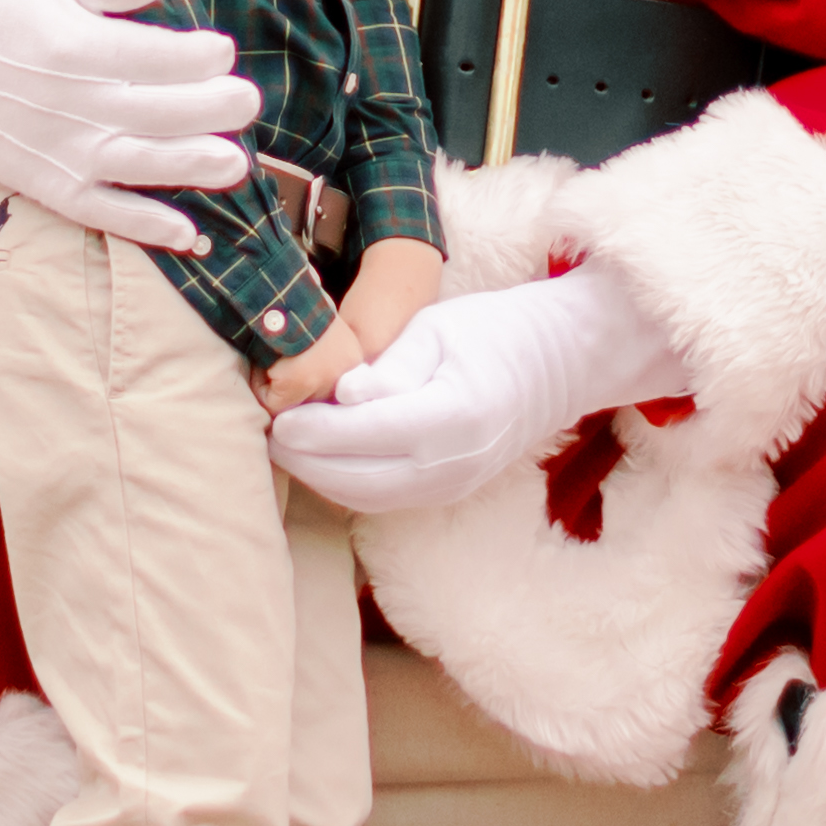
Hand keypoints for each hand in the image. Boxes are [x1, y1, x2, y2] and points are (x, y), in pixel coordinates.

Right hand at [0, 0, 254, 241]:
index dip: (195, 55)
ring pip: (134, 164)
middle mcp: (67, 102)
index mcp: (69, 43)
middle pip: (152, 111)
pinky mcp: (46, 183)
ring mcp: (57, 150)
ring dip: (188, 168)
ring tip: (235, 165)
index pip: (148, 54)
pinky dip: (142, 226)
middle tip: (247, 101)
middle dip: (208, 109)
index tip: (222, 50)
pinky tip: (187, 233)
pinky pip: (99, 211)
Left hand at [263, 256, 682, 517]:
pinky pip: (386, 498)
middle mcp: (454, 462)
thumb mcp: (437, 327)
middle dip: (304, 461)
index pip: (363, 434)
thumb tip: (342, 397)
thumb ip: (388, 365)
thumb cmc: (494, 328)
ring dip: (320, 477)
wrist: (559, 361)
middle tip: (266, 433)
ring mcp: (454, 485)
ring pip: (368, 498)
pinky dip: (347, 484)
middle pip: (357, 479)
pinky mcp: (450, 492)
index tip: (273, 416)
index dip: (312, 431)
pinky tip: (324, 457)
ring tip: (287, 445)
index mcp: (452, 414)